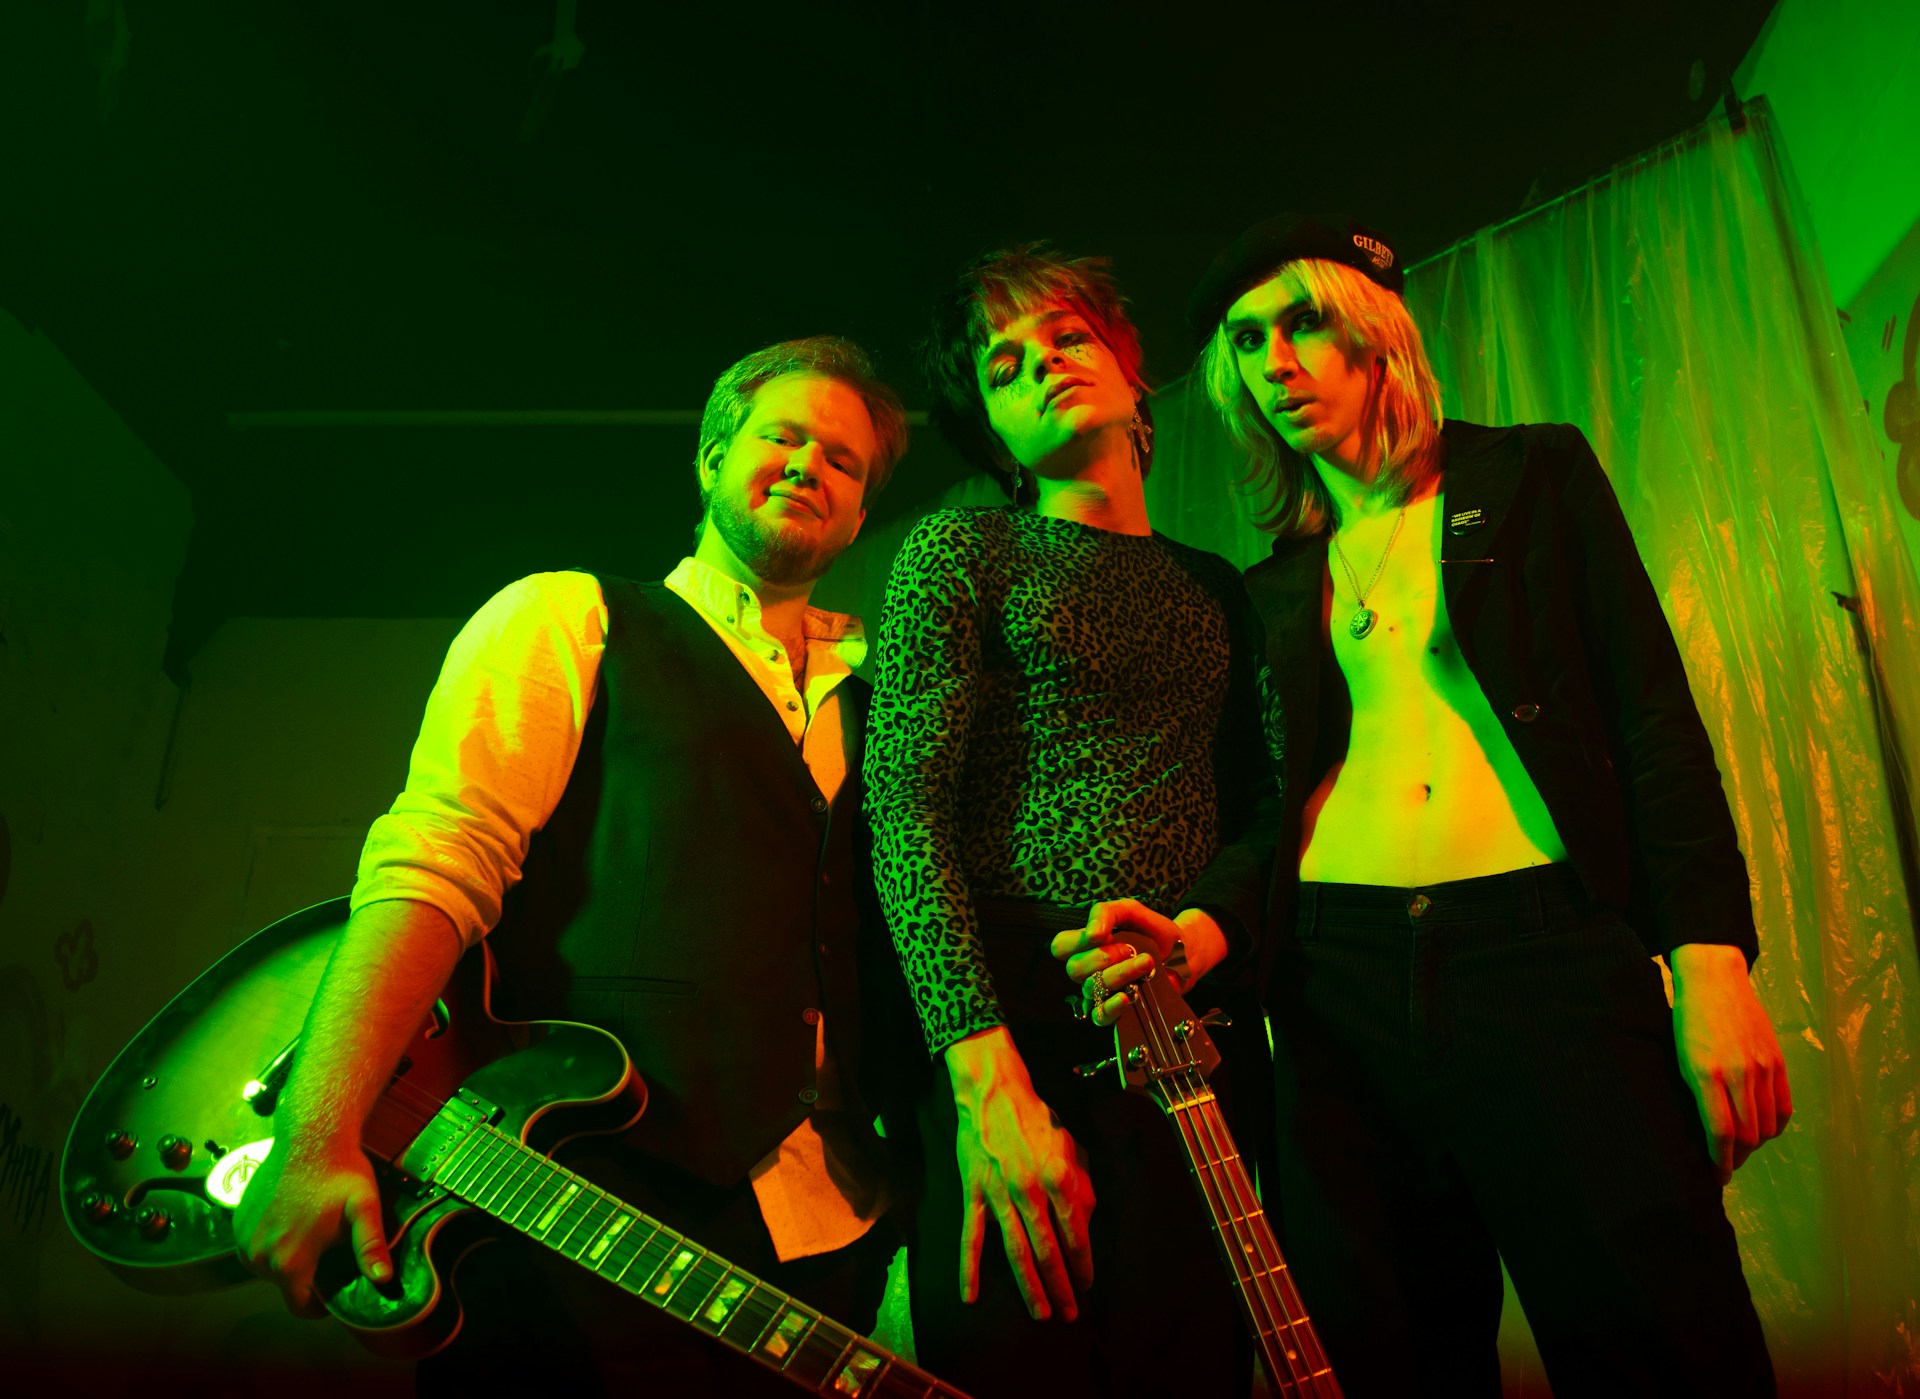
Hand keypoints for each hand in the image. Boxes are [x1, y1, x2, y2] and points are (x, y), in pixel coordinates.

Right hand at [234, 1138, 392, 1316]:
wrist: (309, 1135)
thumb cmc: (341, 1173)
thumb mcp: (364, 1208)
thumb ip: (370, 1247)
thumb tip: (382, 1280)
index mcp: (289, 1263)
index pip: (300, 1307)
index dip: (320, 1304)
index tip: (336, 1289)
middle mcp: (258, 1257)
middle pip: (285, 1285)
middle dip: (306, 1276)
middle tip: (328, 1251)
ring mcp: (243, 1239)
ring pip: (267, 1267)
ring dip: (287, 1259)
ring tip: (312, 1234)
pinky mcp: (236, 1222)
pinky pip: (253, 1247)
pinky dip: (271, 1242)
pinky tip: (292, 1220)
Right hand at [944, 1027, 1095, 1321]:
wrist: (994, 1094)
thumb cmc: (1037, 1119)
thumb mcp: (1072, 1147)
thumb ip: (1082, 1185)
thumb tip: (1085, 1222)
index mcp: (1060, 1178)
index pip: (1076, 1234)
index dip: (1083, 1264)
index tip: (1087, 1285)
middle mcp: (1031, 1191)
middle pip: (1048, 1250)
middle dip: (1061, 1286)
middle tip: (1069, 1314)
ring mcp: (999, 1195)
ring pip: (1015, 1250)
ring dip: (1029, 1287)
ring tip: (1040, 1314)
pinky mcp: (973, 1194)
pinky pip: (971, 1237)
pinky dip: (970, 1269)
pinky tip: (971, 1296)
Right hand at [1051, 901, 1228, 1027]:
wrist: (1183, 954)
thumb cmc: (1153, 931)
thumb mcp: (1130, 910)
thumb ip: (1106, 912)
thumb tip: (1092, 933)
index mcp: (1087, 944)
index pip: (1060, 946)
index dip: (1077, 942)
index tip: (1103, 934)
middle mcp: (1090, 969)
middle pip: (1075, 969)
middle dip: (1105, 956)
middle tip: (1131, 949)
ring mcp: (1102, 992)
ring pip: (1092, 989)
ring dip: (1121, 973)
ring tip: (1147, 963)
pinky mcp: (1117, 1010)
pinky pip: (1101, 1016)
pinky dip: (1112, 1007)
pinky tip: (1128, 996)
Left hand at [1669, 942, 1792, 1184]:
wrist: (1714, 980)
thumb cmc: (1686, 1021)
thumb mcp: (1678, 1058)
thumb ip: (1692, 1095)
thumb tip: (1701, 1135)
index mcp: (1705, 1073)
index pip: (1720, 1132)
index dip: (1719, 1162)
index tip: (1715, 1177)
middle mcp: (1737, 1073)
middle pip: (1747, 1135)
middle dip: (1736, 1158)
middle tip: (1726, 1166)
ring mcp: (1762, 1067)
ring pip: (1767, 1126)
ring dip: (1754, 1145)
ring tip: (1740, 1149)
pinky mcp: (1778, 1061)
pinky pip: (1784, 1107)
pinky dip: (1774, 1126)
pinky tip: (1762, 1130)